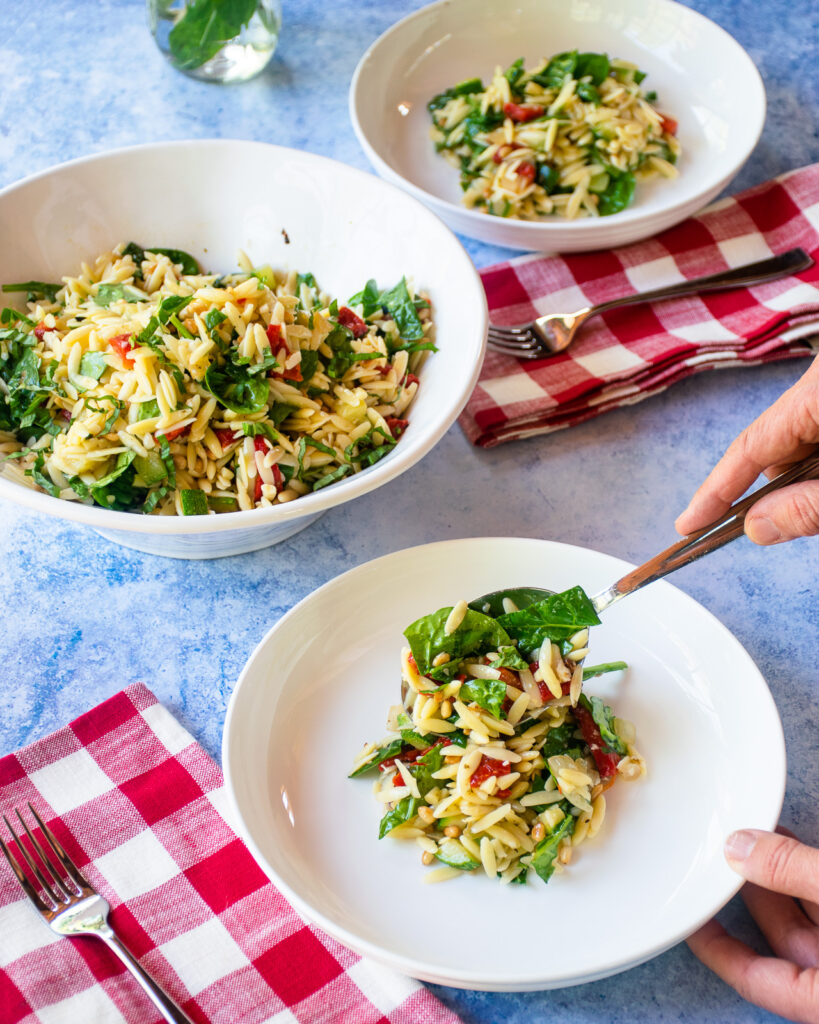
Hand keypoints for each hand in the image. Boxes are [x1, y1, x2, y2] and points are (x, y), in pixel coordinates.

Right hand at [675, 356, 818, 543]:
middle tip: (799, 521)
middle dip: (782, 488)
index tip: (688, 525)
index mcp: (817, 392)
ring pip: (799, 442)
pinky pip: (815, 434)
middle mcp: (818, 384)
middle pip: (775, 445)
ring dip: (809, 477)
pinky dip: (817, 465)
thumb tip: (759, 527)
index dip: (715, 490)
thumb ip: (809, 507)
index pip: (749, 446)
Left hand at [687, 828, 818, 1022]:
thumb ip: (793, 871)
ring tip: (757, 832)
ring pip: (808, 918)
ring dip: (782, 874)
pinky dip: (808, 874)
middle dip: (751, 889)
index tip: (688, 911)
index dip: (714, 943)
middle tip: (725, 847)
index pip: (752, 978)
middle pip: (782, 939)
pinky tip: (792, 842)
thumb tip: (738, 847)